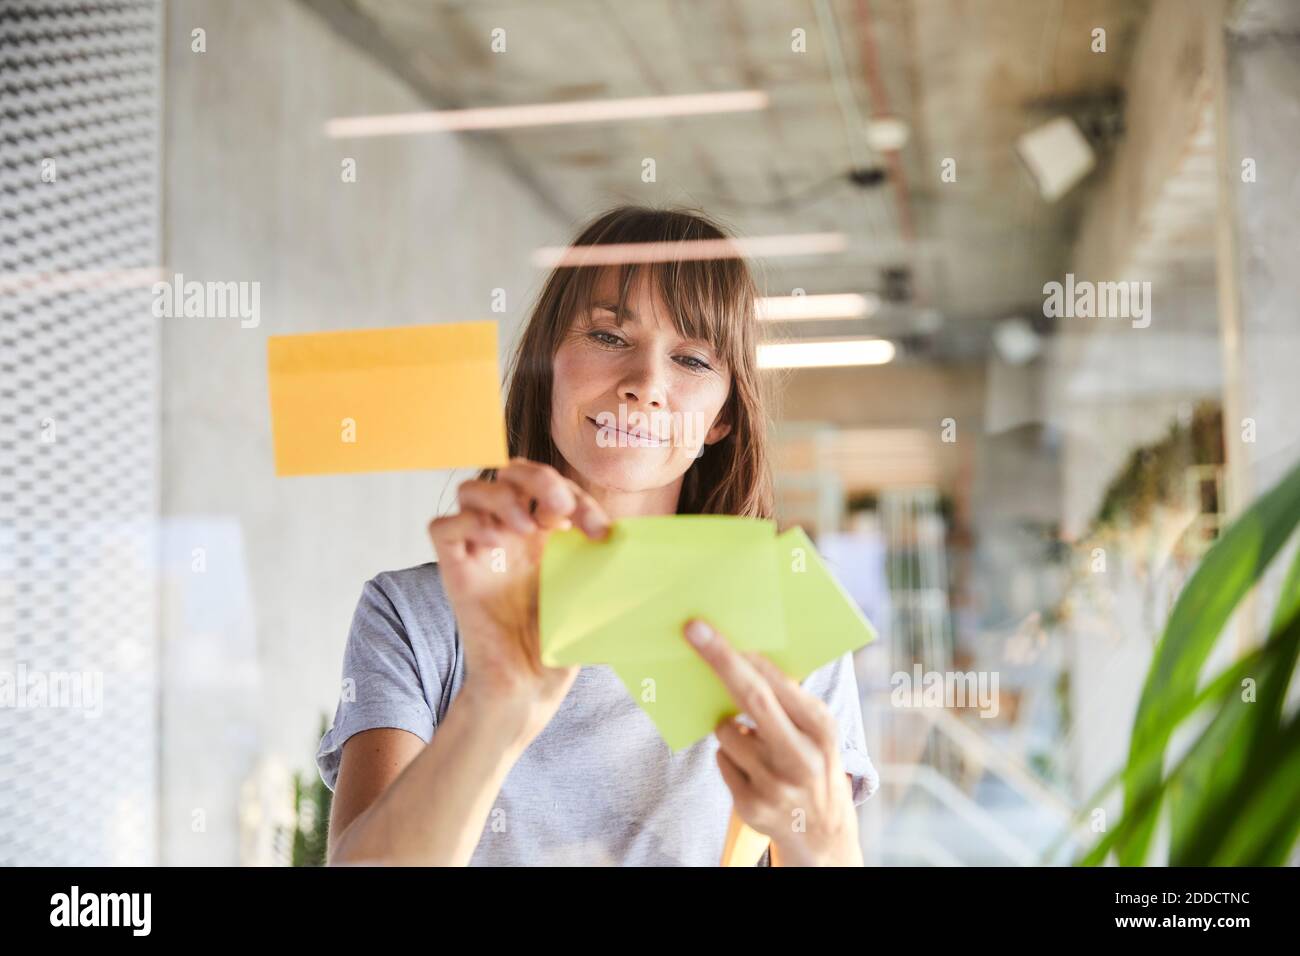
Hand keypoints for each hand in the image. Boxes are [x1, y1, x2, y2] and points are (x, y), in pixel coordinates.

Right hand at [429, 458, 609, 743]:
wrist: (530, 687)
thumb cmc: (560, 645)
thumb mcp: (591, 591)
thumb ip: (602, 559)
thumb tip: (632, 536)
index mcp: (543, 534)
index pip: (550, 487)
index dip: (577, 496)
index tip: (601, 532)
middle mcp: (508, 536)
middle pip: (507, 472)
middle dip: (537, 477)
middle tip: (562, 507)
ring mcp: (480, 551)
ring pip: (470, 490)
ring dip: (502, 496)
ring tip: (527, 527)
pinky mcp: (455, 573)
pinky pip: (442, 527)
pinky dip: (469, 522)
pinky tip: (498, 541)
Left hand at [683, 618, 862, 865]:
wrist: (822, 832)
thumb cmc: (812, 760)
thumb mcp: (816, 729)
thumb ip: (788, 697)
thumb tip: (741, 654)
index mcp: (821, 728)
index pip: (775, 684)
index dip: (739, 655)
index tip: (708, 629)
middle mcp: (802, 757)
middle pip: (751, 699)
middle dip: (719, 660)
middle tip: (692, 631)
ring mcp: (775, 785)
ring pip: (726, 731)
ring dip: (730, 727)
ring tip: (755, 741)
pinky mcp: (751, 807)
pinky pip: (721, 760)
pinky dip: (730, 757)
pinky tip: (752, 769)